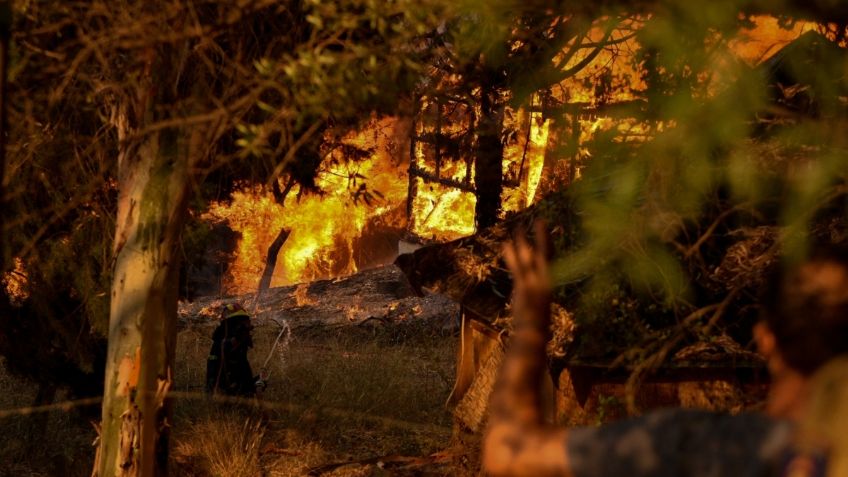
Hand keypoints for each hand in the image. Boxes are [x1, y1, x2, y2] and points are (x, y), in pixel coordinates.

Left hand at [503, 220, 551, 334]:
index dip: (550, 244)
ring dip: (524, 241)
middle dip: (541, 237)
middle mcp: (545, 281)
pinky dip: (511, 254)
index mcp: (550, 285)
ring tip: (519, 227)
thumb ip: (538, 296)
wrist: (533, 336)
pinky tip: (506, 243)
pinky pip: (517, 267)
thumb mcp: (541, 308)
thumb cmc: (538, 328)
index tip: (549, 233)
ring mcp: (534, 283)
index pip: (551, 259)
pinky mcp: (523, 287)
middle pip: (544, 254)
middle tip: (539, 221)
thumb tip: (536, 290)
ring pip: (529, 257)